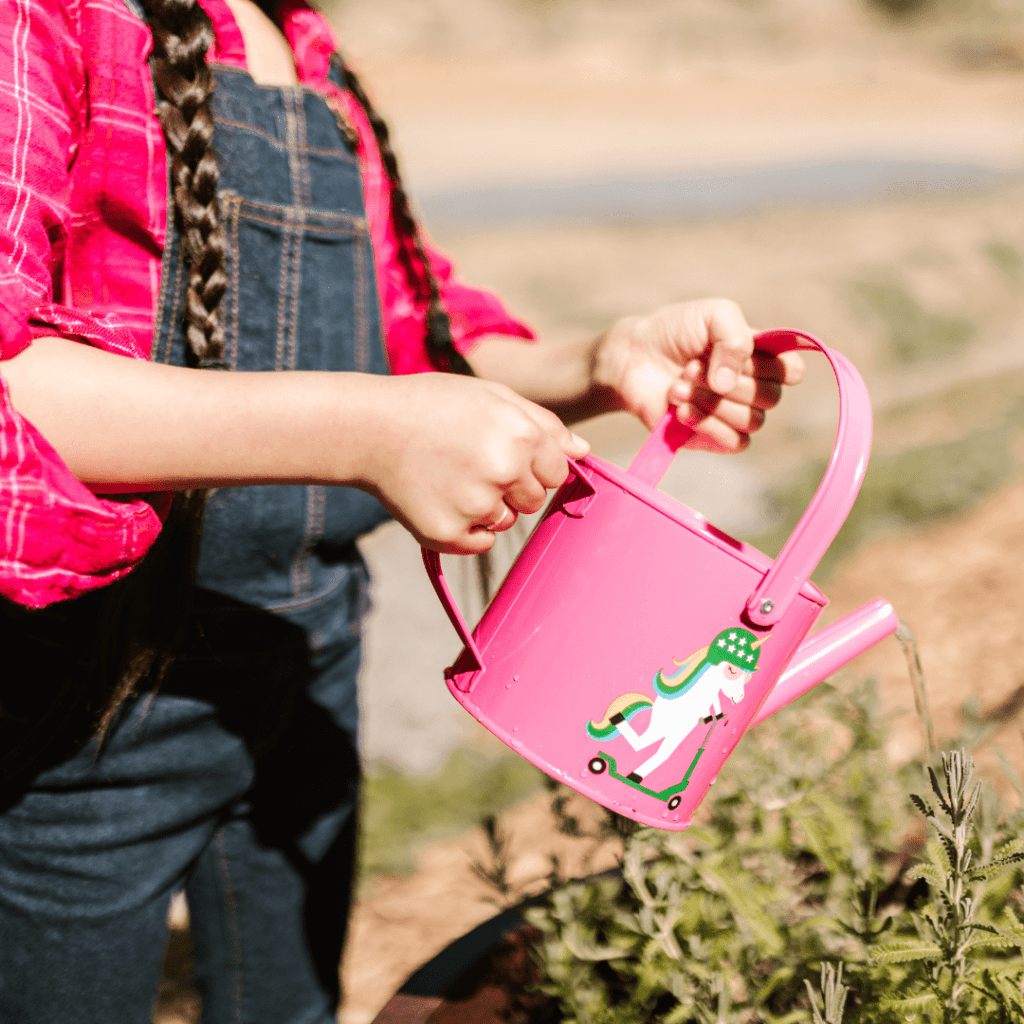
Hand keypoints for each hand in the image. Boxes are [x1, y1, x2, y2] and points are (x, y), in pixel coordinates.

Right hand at [357, 373, 588, 553]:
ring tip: (449, 476)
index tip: (501, 450)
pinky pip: (479, 543)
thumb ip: (543, 424)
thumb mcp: (492, 396)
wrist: (369, 428)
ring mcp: (475, 505)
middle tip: (468, 461)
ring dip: (486, 507)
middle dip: (510, 485)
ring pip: (505, 520)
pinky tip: (439, 498)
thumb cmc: (433, 406)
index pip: (555, 470)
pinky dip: (464, 529)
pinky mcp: (448, 533)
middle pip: (532, 499)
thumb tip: (583, 452)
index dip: (531, 461)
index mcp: (522, 436)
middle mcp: (504, 471)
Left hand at [591, 299, 804, 452]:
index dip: (774, 367)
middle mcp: (751, 388)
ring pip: (752, 421)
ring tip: (677, 386)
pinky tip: (680, 411)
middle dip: (730, 381)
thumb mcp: (712, 315)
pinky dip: (707, 425)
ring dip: (712, 401)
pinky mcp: (711, 438)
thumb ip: (735, 337)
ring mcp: (732, 415)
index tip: (744, 352)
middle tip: (690, 367)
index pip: (792, 372)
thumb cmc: (675, 332)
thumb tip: (728, 383)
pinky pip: (734, 443)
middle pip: (770, 397)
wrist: (632, 357)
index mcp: (759, 358)